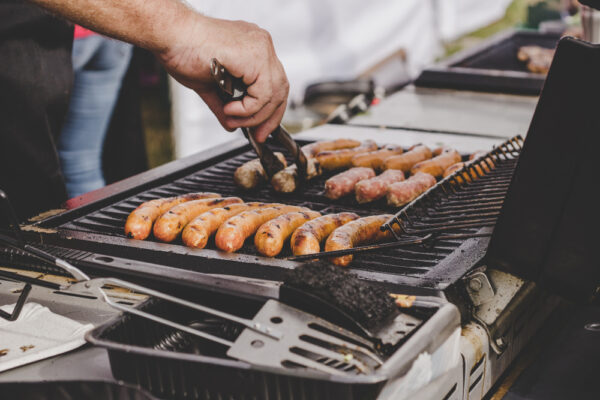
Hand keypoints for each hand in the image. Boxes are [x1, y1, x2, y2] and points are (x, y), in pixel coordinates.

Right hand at [157, 14, 288, 142]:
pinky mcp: (254, 56)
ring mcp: (260, 48)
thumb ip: (224, 104)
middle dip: (269, 118)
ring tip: (230, 117)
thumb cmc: (183, 50)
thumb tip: (232, 125)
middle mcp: (261, 45)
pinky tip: (229, 108)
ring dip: (254, 115)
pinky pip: (263, 94)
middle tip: (257, 135)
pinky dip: (248, 108)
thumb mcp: (208, 84)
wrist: (169, 35)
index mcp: (254, 48)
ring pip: (274, 94)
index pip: (275, 84)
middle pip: (280, 90)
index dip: (270, 111)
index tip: (260, 130)